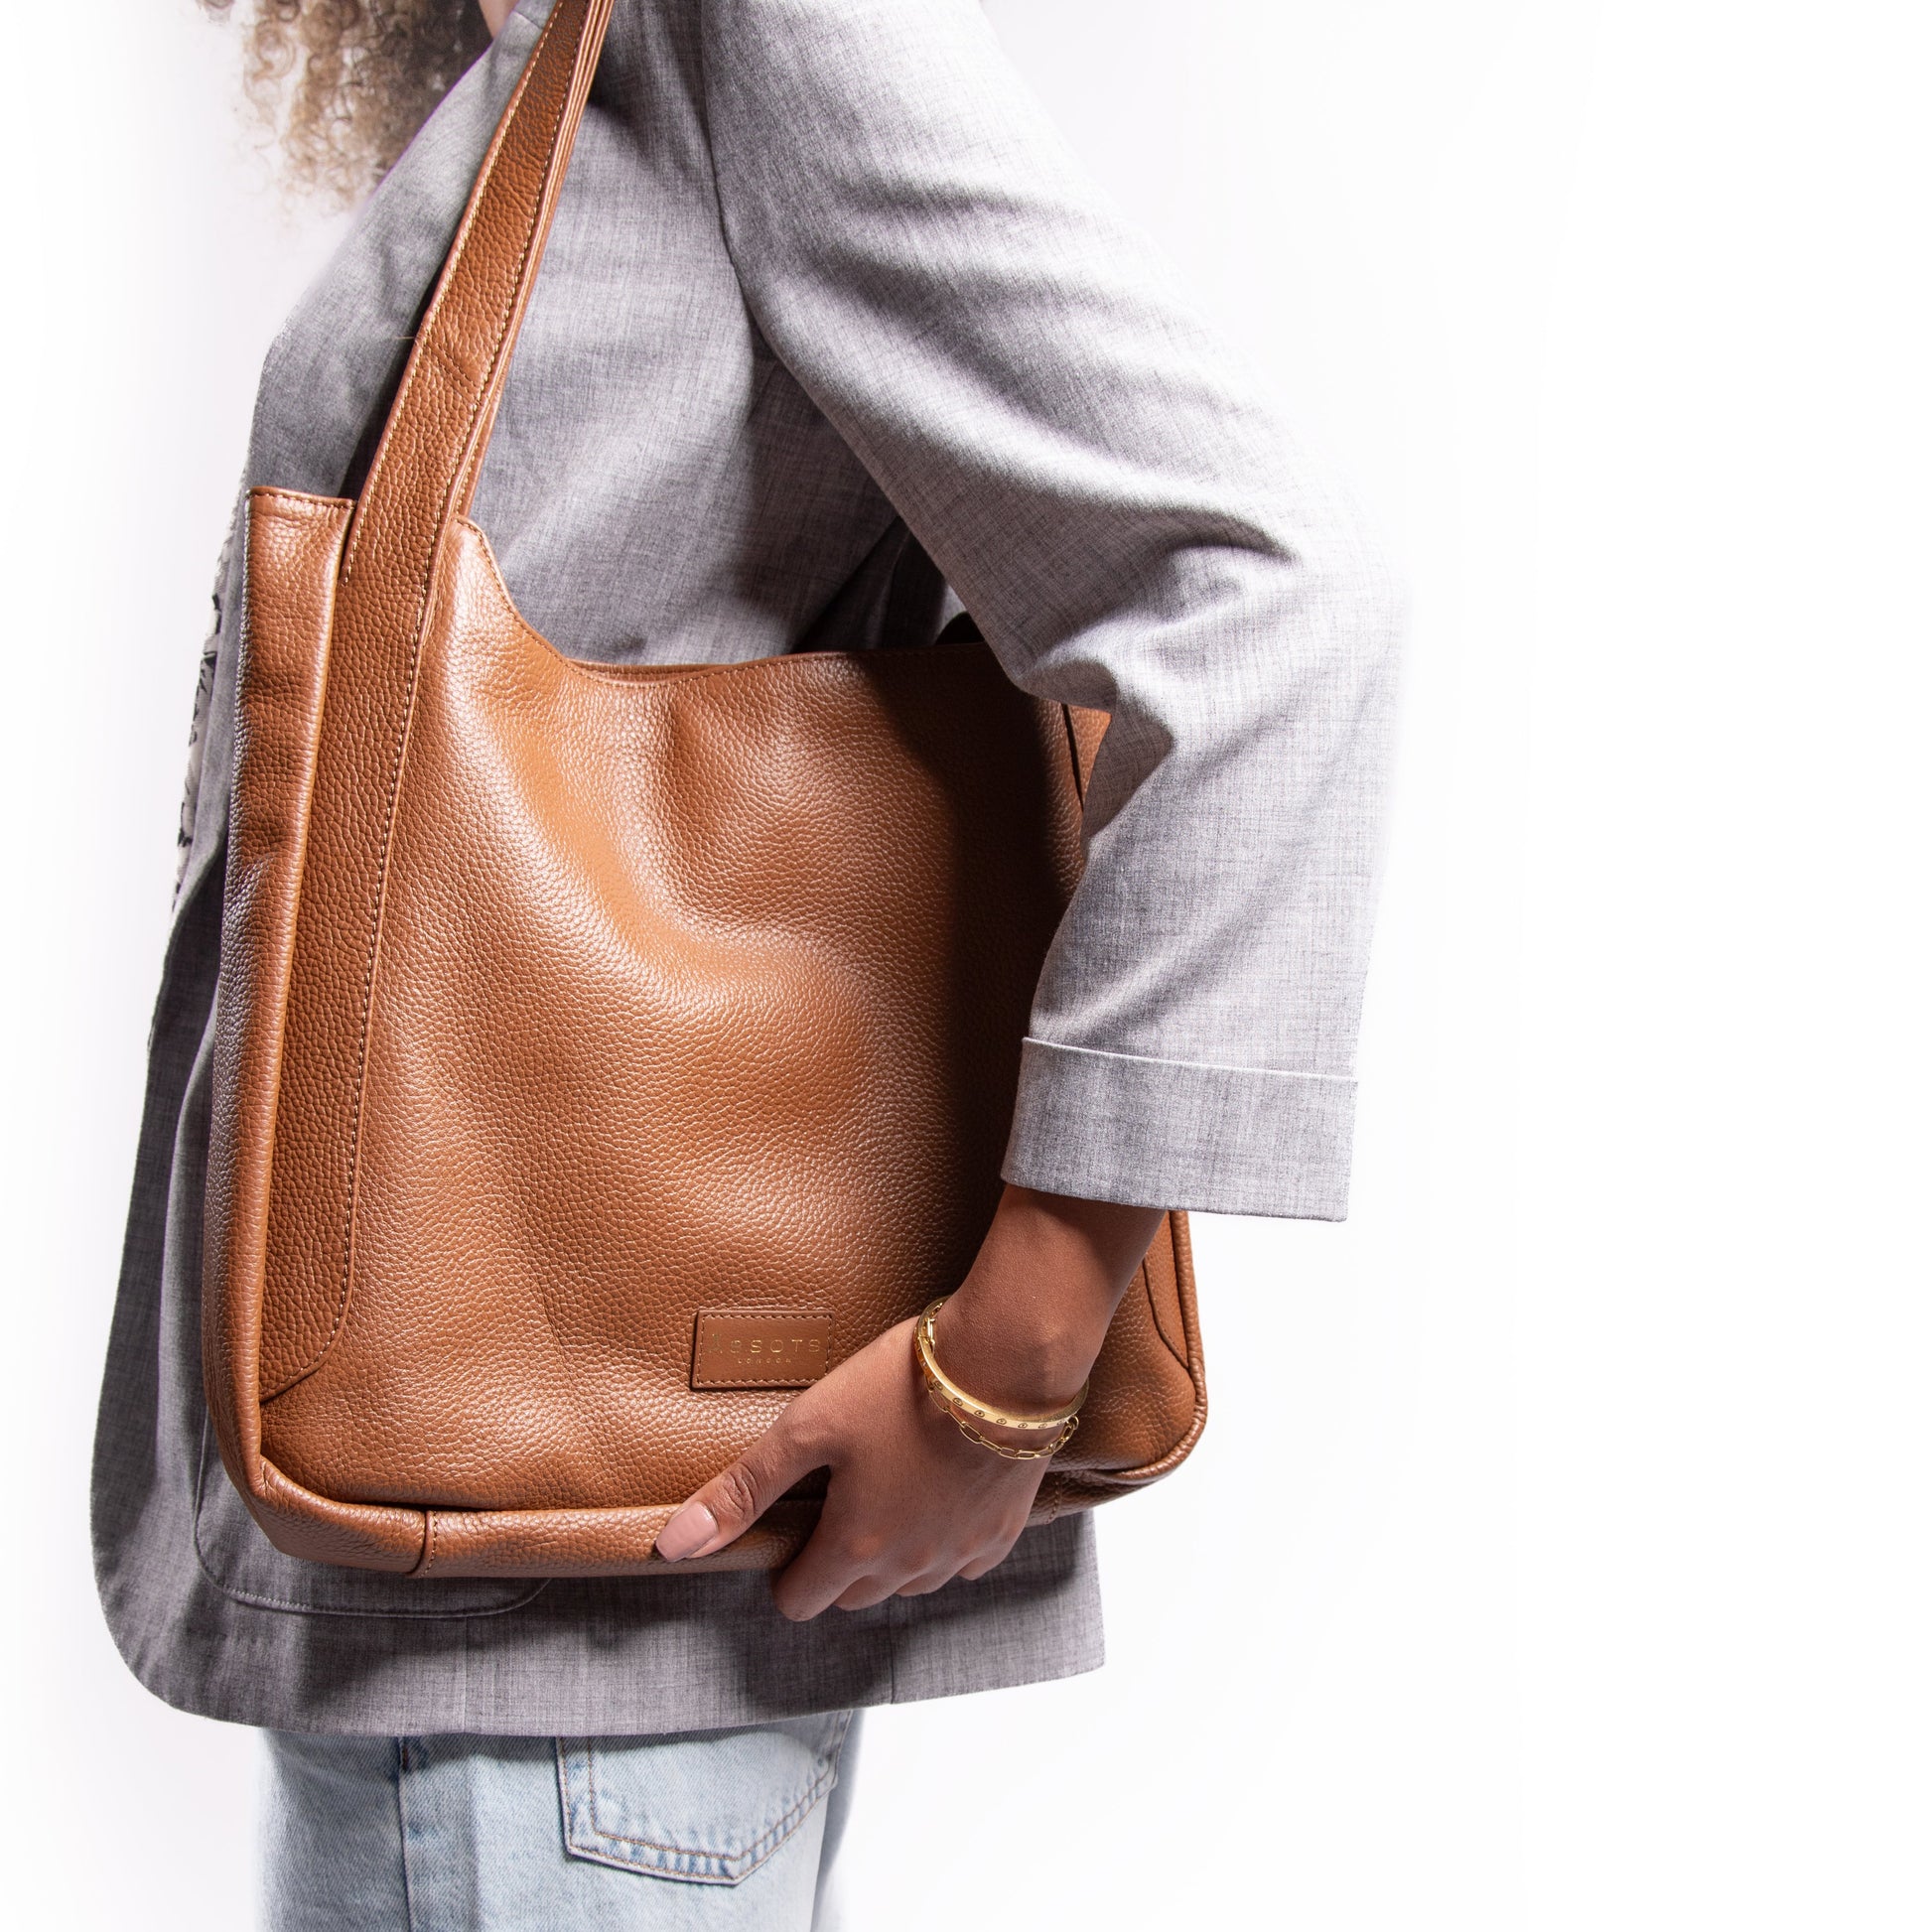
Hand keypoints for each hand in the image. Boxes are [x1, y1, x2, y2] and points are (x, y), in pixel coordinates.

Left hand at [653, 1185, 1165, 1618]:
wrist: (1005, 1361)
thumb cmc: (904, 1387)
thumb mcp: (808, 1427)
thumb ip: (743, 1490)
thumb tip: (675, 1546)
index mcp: (855, 1548)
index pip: (799, 1602)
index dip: (784, 1566)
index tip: (792, 1519)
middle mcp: (909, 1569)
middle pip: (853, 1594)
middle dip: (836, 1559)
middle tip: (837, 1492)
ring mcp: (961, 1555)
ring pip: (909, 1581)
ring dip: (892, 1550)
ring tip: (889, 1482)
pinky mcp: (1003, 1531)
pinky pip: (961, 1560)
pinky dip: (944, 1537)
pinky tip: (939, 1487)